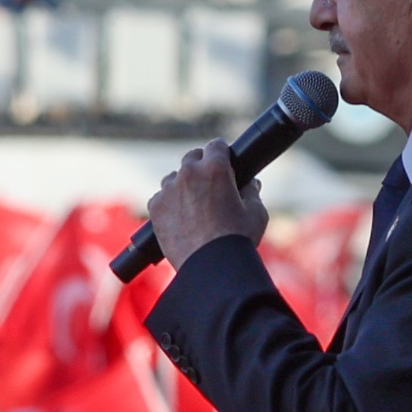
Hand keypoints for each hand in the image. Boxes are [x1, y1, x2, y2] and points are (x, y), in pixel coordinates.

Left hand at [143, 142, 262, 267]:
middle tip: (209, 182)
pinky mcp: (155, 208)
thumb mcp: (256, 212)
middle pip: (192, 157)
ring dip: (183, 184)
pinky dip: (169, 203)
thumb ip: (251, 192)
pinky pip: (160, 197)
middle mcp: (188, 173)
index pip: (216, 145)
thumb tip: (250, 183)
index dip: (222, 153)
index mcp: (215, 168)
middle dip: (201, 165)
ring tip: (194, 203)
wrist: (210, 265)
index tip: (223, 160)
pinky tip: (180, 217)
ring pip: (174, 178)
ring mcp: (168, 190)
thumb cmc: (238, 239)